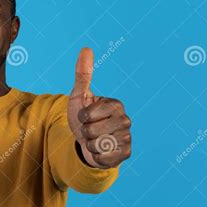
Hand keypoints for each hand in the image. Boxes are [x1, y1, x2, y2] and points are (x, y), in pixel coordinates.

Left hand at [67, 48, 131, 168]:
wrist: (86, 141)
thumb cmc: (83, 116)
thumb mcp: (79, 95)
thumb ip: (82, 74)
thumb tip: (85, 48)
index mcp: (116, 105)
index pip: (87, 115)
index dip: (81, 118)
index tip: (86, 116)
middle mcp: (126, 120)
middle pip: (91, 131)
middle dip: (84, 132)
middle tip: (89, 129)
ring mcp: (127, 138)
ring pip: (96, 145)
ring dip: (89, 144)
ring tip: (94, 139)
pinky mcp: (125, 154)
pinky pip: (103, 158)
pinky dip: (96, 156)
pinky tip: (100, 151)